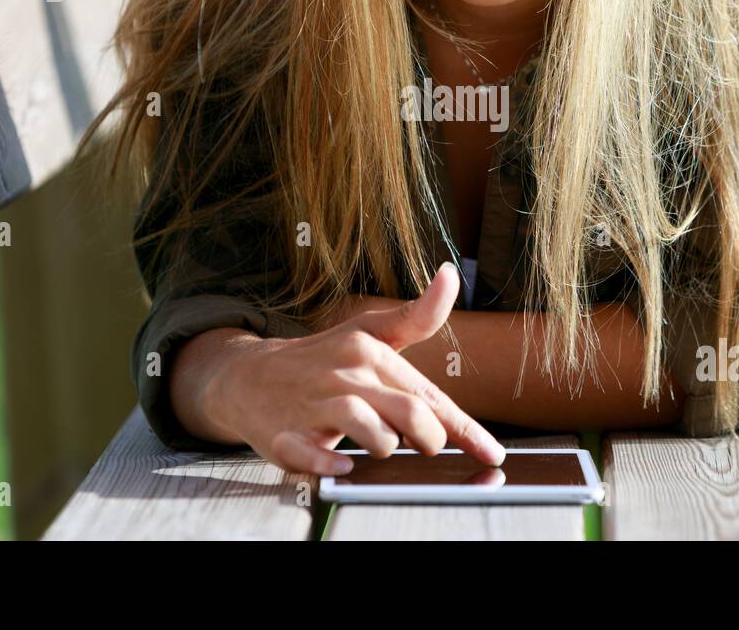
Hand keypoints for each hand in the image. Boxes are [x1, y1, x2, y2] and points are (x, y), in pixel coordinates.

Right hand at [214, 262, 504, 475]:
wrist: (247, 376)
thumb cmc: (322, 359)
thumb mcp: (369, 331)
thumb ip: (417, 315)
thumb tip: (451, 274)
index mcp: (368, 350)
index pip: (428, 393)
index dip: (465, 428)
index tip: (491, 452)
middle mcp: (343, 374)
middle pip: (407, 410)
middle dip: (430, 438)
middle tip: (428, 447)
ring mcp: (312, 404)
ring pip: (367, 429)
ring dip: (385, 447)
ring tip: (381, 446)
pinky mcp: (283, 434)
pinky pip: (310, 455)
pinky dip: (329, 464)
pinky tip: (340, 463)